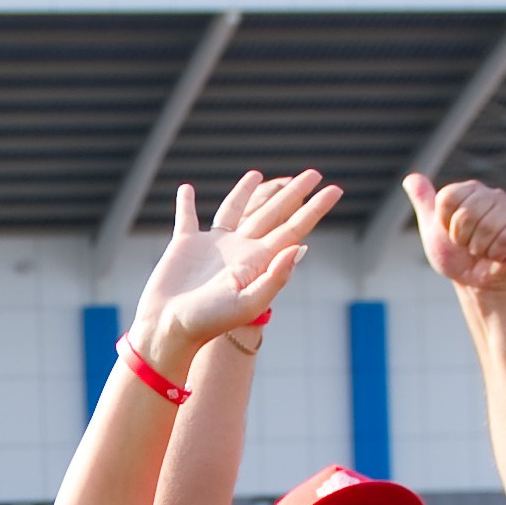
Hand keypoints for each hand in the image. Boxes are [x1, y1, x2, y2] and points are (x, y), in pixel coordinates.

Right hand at [130, 171, 341, 382]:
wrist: (170, 330)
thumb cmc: (209, 322)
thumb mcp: (247, 303)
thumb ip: (275, 276)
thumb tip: (300, 246)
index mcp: (258, 261)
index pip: (293, 228)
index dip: (315, 209)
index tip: (335, 189)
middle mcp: (239, 250)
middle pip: (272, 212)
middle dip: (293, 193)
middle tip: (314, 173)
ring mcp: (212, 247)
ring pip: (233, 209)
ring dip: (245, 192)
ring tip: (257, 174)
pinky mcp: (184, 245)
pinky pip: (187, 217)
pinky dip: (186, 203)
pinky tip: (186, 190)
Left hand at [407, 173, 505, 291]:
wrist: (476, 283)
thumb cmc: (456, 256)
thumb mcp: (433, 230)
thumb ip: (424, 202)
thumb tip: (410, 178)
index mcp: (470, 190)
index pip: (447, 198)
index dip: (445, 223)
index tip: (453, 233)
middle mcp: (493, 194)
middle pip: (466, 213)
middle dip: (462, 238)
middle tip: (469, 245)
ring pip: (486, 227)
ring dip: (479, 248)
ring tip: (484, 250)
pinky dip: (497, 253)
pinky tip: (499, 254)